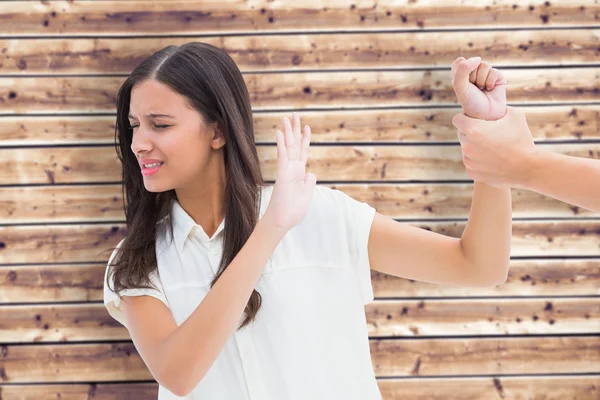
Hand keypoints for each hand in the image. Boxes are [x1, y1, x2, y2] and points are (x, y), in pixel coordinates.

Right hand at [263, 112, 316, 231]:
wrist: (284, 221)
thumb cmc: (294, 210)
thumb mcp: (307, 194)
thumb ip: (309, 182)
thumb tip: (311, 174)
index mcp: (300, 173)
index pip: (303, 151)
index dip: (305, 138)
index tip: (306, 126)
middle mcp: (293, 168)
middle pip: (294, 144)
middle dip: (295, 129)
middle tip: (294, 114)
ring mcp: (287, 170)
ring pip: (288, 147)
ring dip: (288, 132)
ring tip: (287, 118)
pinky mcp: (282, 174)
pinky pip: (282, 156)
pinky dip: (281, 144)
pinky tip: (280, 133)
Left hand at [451, 56, 506, 120]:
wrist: (486, 114)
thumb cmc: (471, 102)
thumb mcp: (460, 87)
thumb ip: (463, 70)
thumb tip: (478, 58)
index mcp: (461, 75)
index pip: (459, 62)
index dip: (462, 71)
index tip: (463, 83)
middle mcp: (474, 73)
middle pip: (473, 62)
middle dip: (472, 76)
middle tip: (474, 88)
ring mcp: (486, 74)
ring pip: (484, 65)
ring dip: (482, 79)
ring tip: (482, 89)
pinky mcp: (498, 76)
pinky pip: (494, 71)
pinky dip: (491, 81)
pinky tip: (490, 89)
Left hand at [452, 106, 537, 187]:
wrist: (528, 168)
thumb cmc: (522, 140)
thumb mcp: (514, 115)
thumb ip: (499, 109)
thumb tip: (494, 107)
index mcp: (474, 130)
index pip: (457, 119)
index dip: (465, 117)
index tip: (474, 120)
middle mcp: (467, 146)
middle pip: (462, 134)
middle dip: (471, 133)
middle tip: (488, 134)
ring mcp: (468, 161)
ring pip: (466, 149)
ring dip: (475, 147)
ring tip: (493, 148)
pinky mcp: (472, 172)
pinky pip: (471, 162)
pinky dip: (478, 161)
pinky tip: (492, 160)